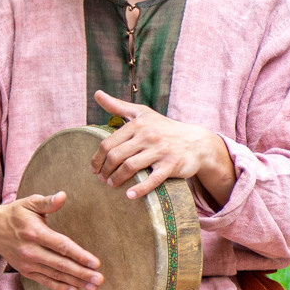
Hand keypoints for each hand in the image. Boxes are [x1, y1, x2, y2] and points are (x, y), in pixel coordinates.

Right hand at [0, 193, 102, 289]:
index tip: (96, 263)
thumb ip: (47, 202)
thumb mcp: (29, 203)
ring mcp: (26, 263)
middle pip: (60, 264)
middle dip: (81, 273)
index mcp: (33, 232)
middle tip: (99, 279)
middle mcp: (29, 250)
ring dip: (76, 282)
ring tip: (94, 286)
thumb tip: (63, 196)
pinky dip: (59, 287)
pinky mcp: (25, 271)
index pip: (60, 245)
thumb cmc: (16, 214)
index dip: (79, 255)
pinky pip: (45, 281)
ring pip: (55, 275)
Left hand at [90, 91, 235, 204]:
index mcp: (138, 124)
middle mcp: (148, 136)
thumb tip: (97, 94)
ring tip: (111, 184)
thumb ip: (118, 106)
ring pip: (130, 167)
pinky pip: (152, 179)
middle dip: (105, 170)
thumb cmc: (163, 127)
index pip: (108, 143)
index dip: (97, 158)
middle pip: (116, 156)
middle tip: (100, 179)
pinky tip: (129, 195)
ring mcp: (160, 150)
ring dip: (116, 178)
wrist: (196, 141)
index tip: (93, 168)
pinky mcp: (172, 165)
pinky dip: (140, 189)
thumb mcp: (142, 113)